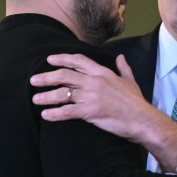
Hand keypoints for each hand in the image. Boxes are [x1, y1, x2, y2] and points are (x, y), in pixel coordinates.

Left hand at [30, 53, 176, 171]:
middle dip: (47, 77)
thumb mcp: (130, 81)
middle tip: (34, 80)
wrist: (142, 119)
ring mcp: (91, 96)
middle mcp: (95, 82)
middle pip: (65, 75)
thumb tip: (121, 57)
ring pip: (63, 94)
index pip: (79, 61)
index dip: (62, 59)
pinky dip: (54, 114)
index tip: (50, 60)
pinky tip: (46, 115)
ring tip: (35, 99)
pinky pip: (67, 112)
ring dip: (46, 96)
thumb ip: (123, 68)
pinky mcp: (90, 112)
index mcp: (103, 73)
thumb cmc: (136, 102)